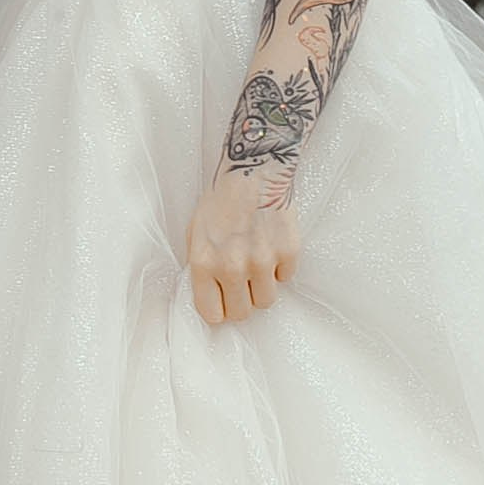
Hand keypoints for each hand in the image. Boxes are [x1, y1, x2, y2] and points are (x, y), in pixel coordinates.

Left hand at [184, 167, 298, 326]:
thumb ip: (201, 267)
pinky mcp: (288, 252)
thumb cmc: (221, 199)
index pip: (212, 313)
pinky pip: (286, 277)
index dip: (219, 310)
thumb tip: (210, 295)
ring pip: (266, 300)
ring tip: (258, 263)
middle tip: (243, 284)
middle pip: (241, 313)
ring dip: (262, 287)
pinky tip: (271, 245)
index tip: (223, 302)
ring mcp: (262, 261)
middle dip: (241, 301)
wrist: (252, 170)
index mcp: (204, 263)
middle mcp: (232, 267)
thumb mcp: (196, 233)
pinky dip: (280, 267)